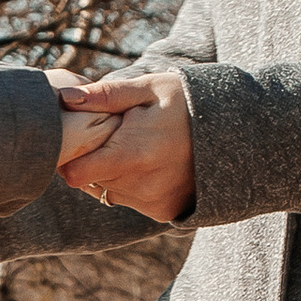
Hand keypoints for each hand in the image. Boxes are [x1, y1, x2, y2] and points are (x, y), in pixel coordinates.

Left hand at [55, 70, 193, 223]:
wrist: (236, 132)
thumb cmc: (187, 103)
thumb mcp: (148, 89)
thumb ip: (105, 95)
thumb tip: (65, 99)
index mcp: (130, 154)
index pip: (74, 174)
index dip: (70, 158)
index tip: (79, 141)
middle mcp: (140, 186)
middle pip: (92, 181)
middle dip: (96, 160)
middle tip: (117, 136)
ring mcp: (153, 202)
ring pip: (111, 191)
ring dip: (116, 172)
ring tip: (139, 147)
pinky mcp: (164, 211)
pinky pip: (133, 200)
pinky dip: (135, 184)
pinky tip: (153, 163)